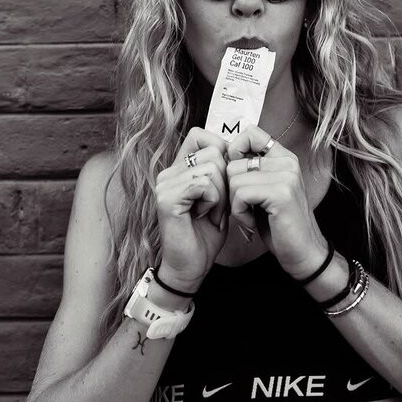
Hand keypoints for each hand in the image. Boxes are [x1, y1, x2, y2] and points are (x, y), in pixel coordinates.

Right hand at [153, 127, 230, 290]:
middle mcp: (168, 172)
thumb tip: (236, 147)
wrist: (191, 267)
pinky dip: (213, 201)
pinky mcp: (167, 198)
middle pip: (213, 151)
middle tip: (218, 205)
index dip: (222, 151)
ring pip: (212, 168)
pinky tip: (205, 216)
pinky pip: (204, 184)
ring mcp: (165, 184)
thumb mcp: (219, 195)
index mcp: (178, 168)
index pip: (201, 135)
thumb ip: (222, 170)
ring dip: (221, 194)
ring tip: (211, 213)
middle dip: (226, 180)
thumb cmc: (205, 233)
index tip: (226, 179)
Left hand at [225, 124, 328, 279]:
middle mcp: (287, 162)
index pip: (250, 132)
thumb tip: (224, 154)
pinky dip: (239, 213)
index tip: (237, 178)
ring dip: (235, 204)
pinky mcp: (281, 193)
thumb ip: (251, 170)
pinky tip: (252, 222)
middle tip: (244, 207)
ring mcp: (286, 176)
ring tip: (250, 215)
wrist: (303, 253)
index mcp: (284, 158)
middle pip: (234, 161)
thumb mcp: (265, 190)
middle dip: (231, 189)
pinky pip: (240, 193)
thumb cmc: (279, 224)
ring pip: (234, 178)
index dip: (235, 152)